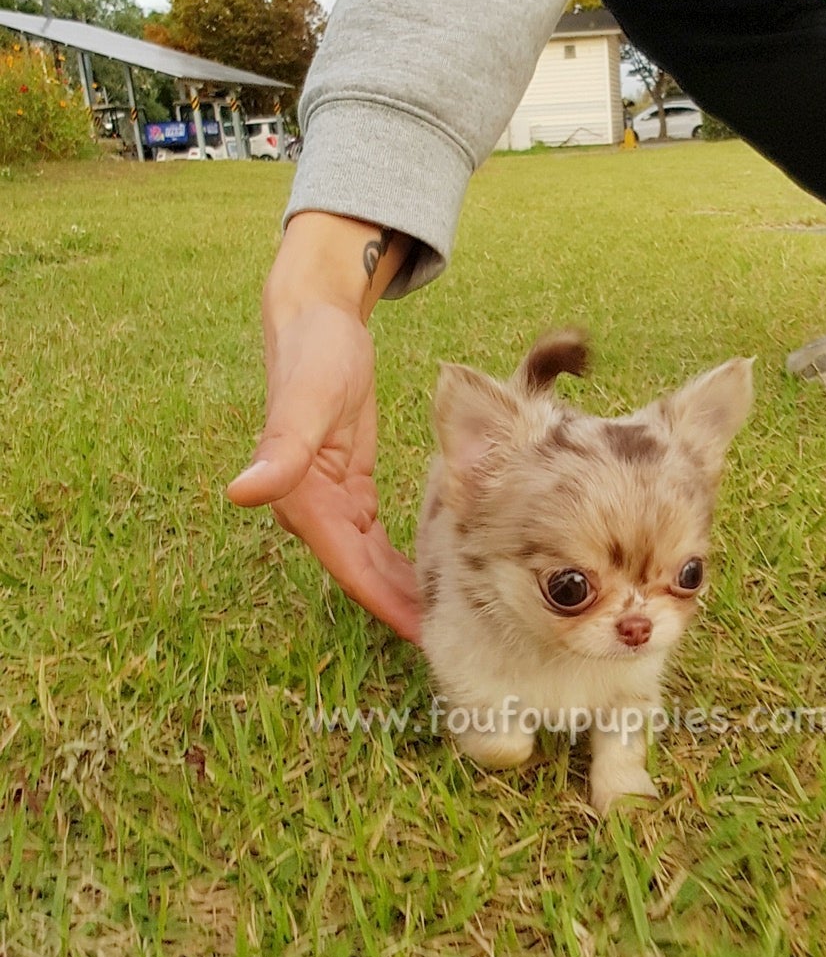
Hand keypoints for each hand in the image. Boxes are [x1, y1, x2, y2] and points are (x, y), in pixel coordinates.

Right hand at [227, 213, 421, 644]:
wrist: (314, 319)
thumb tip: (241, 491)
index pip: (351, 570)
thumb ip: (281, 449)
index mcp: (303, 502)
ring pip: (372, 561)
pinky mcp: (349, 485)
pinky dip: (400, 558)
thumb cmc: (313, 355)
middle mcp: (314, 510)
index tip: (423, 636)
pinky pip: (376, 537)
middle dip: (401, 609)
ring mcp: (331, 500)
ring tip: (448, 617)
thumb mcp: (305, 400)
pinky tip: (432, 574)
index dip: (386, 606)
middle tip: (453, 636)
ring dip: (403, 590)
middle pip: (364, 575)